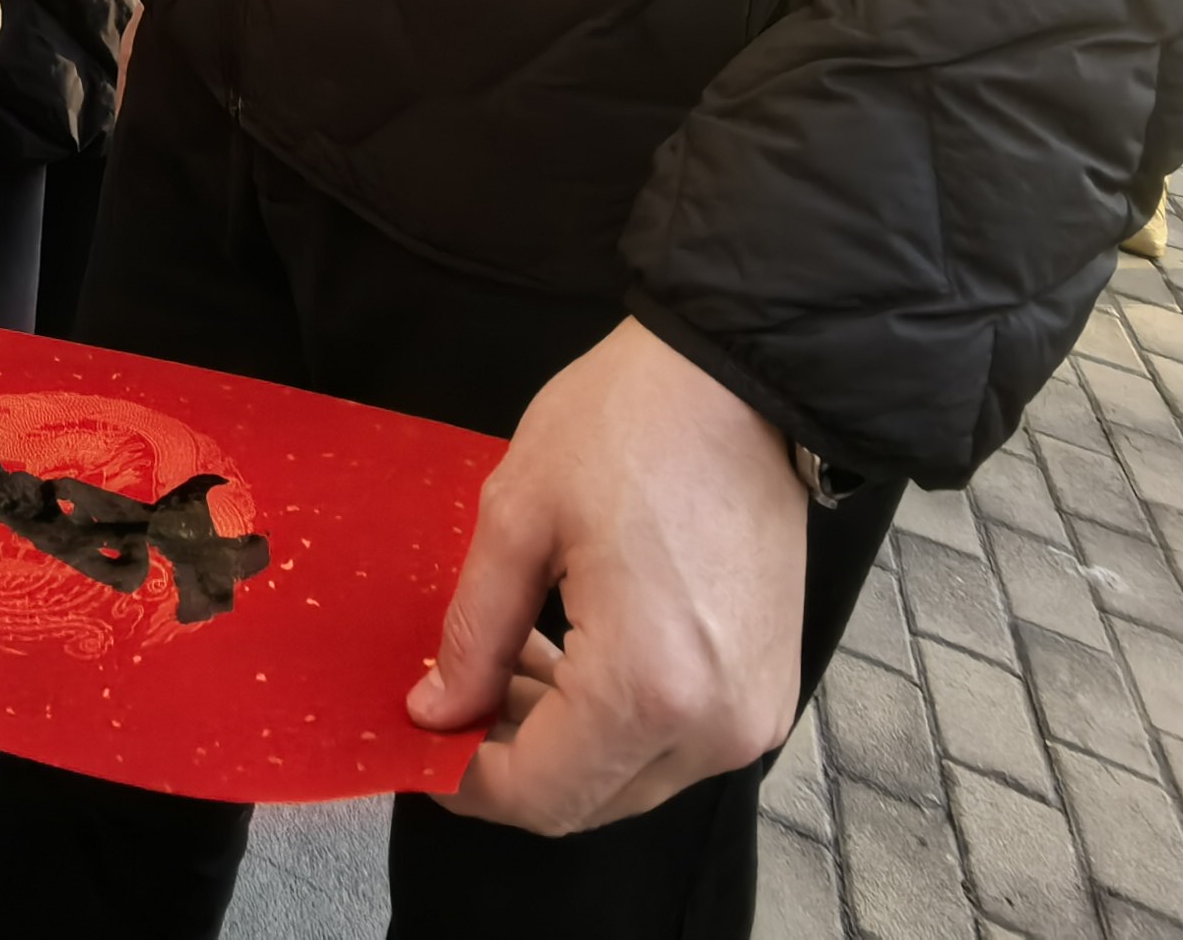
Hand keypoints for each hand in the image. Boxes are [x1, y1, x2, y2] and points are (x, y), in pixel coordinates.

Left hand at [408, 318, 808, 833]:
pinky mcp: (767, 685)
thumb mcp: (517, 519)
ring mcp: (752, 713)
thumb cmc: (628, 428)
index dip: (465, 785)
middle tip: (448, 697)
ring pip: (629, 778)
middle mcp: (713, 727)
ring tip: (501, 658)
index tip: (416, 747)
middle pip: (588, 802)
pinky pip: (673, 740)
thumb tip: (435, 712)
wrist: (741, 380)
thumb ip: (470, 634)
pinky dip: (611, 718)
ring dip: (558, 738)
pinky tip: (564, 652)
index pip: (539, 794)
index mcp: (646, 690)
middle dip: (508, 760)